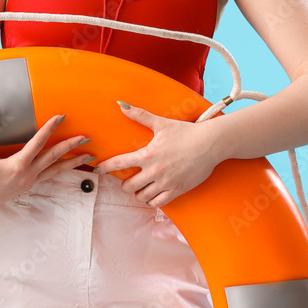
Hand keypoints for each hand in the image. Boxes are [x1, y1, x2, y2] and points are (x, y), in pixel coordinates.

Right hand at [0, 110, 92, 209]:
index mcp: (17, 165)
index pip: (37, 143)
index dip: (49, 128)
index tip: (60, 117)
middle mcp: (27, 174)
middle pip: (53, 157)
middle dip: (70, 146)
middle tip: (85, 137)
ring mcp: (29, 181)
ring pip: (55, 170)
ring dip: (72, 162)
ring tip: (88, 156)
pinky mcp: (28, 185)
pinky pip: (49, 175)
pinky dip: (61, 169)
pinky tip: (68, 165)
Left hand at [94, 100, 222, 207]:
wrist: (210, 144)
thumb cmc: (186, 132)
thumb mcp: (161, 123)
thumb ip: (139, 115)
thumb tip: (121, 104)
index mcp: (147, 154)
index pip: (119, 163)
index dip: (105, 167)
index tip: (97, 169)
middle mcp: (154, 171)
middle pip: (129, 186)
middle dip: (125, 184)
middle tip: (127, 180)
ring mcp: (166, 183)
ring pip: (142, 196)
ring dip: (138, 193)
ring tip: (140, 187)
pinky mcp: (178, 190)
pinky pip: (159, 203)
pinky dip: (152, 200)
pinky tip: (152, 194)